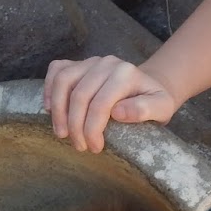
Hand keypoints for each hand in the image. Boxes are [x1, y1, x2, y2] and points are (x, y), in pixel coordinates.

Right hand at [44, 56, 178, 153]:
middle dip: (76, 126)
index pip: (101, 103)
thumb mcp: (162, 108)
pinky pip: (56, 70)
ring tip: (62, 134)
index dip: (93, 129)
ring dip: (58, 111)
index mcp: (126, 73)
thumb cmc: (153, 102)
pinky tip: (49, 110)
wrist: (147, 87)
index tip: (95, 148)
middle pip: (80, 95)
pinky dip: (49, 89)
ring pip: (63, 81)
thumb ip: (146, 109)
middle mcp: (106, 63)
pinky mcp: (78, 64)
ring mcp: (90, 62)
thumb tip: (118, 112)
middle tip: (80, 146)